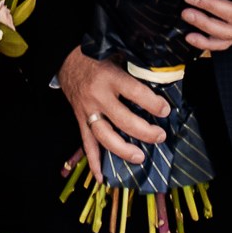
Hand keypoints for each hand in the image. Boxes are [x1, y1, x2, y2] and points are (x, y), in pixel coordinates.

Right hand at [56, 47, 169, 184]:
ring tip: (140, 157)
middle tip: (160, 137)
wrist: (65, 60)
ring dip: (122, 150)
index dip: (152, 103)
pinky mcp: (80, 120)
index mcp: (109, 77)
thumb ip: (135, 69)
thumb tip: (163, 79)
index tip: (165, 110)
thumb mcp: (116, 55)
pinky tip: (102, 177)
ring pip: (105, 136)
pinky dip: (94, 161)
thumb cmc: (96, 56)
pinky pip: (86, 144)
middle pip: (122, 120)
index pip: (134, 93)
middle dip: (144, 131)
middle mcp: (97, 96)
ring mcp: (87, 110)